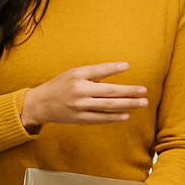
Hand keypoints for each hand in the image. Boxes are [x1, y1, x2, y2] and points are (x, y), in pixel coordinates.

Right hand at [21, 62, 147, 128]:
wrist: (41, 104)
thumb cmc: (60, 85)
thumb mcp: (73, 73)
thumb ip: (92, 74)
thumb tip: (114, 74)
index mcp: (77, 76)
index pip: (98, 71)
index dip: (113, 68)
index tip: (128, 66)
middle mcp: (79, 91)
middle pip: (108, 92)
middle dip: (128, 92)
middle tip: (144, 91)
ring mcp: (80, 107)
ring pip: (107, 106)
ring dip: (127, 105)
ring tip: (141, 103)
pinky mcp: (79, 119)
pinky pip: (100, 118)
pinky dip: (114, 117)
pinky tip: (126, 115)